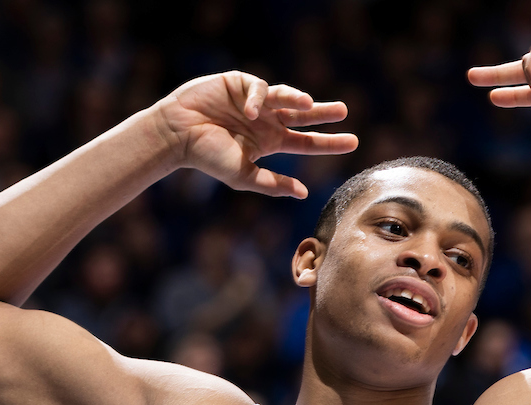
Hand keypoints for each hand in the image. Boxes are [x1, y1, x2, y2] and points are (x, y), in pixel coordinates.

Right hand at [156, 71, 357, 197]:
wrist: (177, 134)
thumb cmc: (207, 156)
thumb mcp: (244, 175)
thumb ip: (273, 185)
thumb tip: (304, 194)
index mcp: (269, 141)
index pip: (306, 142)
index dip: (329, 142)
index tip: (353, 142)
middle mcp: (266, 120)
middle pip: (303, 115)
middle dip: (323, 112)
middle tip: (343, 111)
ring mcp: (255, 101)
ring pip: (286, 96)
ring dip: (298, 99)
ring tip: (307, 104)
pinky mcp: (239, 83)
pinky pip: (258, 87)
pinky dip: (257, 99)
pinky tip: (248, 112)